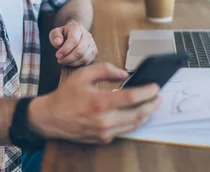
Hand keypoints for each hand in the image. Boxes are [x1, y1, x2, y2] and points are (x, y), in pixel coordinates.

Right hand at [28, 63, 160, 143]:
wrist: (50, 118)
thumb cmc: (65, 96)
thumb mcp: (83, 75)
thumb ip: (105, 70)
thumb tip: (124, 74)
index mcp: (100, 102)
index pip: (132, 98)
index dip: (147, 92)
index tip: (155, 87)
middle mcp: (104, 119)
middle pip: (138, 114)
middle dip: (152, 105)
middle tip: (159, 97)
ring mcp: (104, 132)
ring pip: (134, 125)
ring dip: (146, 115)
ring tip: (152, 105)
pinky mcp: (103, 139)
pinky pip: (124, 131)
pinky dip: (133, 122)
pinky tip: (136, 114)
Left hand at [49, 20, 97, 66]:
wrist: (73, 35)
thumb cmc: (62, 35)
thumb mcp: (55, 33)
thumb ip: (55, 36)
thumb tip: (58, 43)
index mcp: (77, 28)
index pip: (74, 40)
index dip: (65, 49)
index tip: (57, 55)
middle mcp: (87, 35)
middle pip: (80, 50)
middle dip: (68, 58)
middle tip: (59, 60)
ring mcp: (92, 44)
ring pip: (84, 58)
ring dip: (72, 62)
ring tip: (64, 61)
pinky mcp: (94, 52)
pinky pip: (87, 62)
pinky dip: (78, 64)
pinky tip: (71, 62)